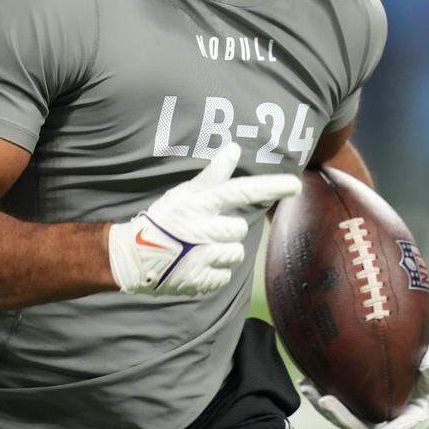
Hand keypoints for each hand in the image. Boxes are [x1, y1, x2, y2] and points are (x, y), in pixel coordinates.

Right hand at [108, 142, 299, 295]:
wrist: (133, 257)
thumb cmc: (164, 220)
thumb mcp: (184, 193)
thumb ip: (213, 174)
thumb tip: (234, 147)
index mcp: (201, 204)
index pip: (242, 191)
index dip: (270, 187)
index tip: (295, 184)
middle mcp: (203, 229)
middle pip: (239, 229)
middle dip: (227, 231)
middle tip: (205, 232)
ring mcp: (202, 257)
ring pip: (235, 254)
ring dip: (223, 253)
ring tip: (200, 250)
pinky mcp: (199, 281)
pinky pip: (224, 277)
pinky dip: (214, 274)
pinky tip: (197, 266)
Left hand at [298, 346, 428, 428]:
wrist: (410, 367)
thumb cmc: (428, 374)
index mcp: (408, 420)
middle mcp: (383, 422)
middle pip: (360, 427)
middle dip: (341, 417)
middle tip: (325, 401)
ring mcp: (366, 414)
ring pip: (342, 415)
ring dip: (322, 404)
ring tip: (307, 387)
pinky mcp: (352, 403)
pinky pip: (335, 401)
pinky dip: (319, 391)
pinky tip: (305, 378)